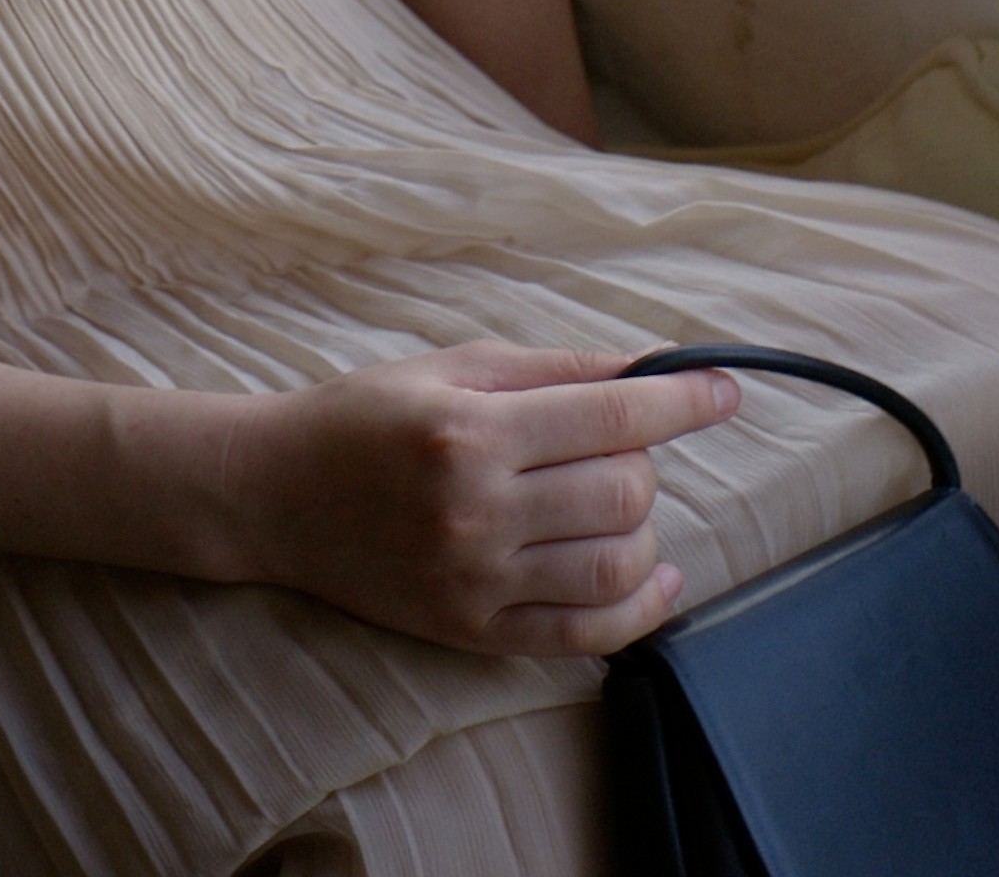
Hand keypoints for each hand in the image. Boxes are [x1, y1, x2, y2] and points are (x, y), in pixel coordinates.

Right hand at [204, 343, 739, 655]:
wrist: (276, 495)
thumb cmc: (364, 416)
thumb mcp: (447, 365)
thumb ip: (548, 368)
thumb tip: (640, 368)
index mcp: (470, 429)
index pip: (609, 416)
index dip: (679, 400)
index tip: (722, 389)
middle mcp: (478, 508)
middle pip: (622, 490)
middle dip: (645, 460)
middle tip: (622, 443)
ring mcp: (478, 579)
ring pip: (616, 562)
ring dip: (644, 528)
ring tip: (622, 503)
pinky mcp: (475, 631)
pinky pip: (587, 634)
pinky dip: (641, 609)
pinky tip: (657, 578)